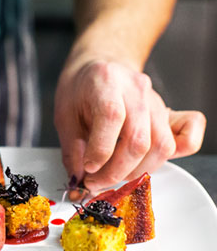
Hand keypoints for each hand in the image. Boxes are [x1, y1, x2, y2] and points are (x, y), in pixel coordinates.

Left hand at [54, 59, 205, 190]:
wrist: (100, 68)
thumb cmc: (80, 89)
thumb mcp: (64, 114)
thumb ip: (72, 149)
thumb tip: (78, 180)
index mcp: (106, 82)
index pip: (111, 118)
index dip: (99, 151)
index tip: (87, 169)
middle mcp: (137, 90)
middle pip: (139, 140)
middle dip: (116, 172)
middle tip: (95, 182)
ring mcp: (156, 102)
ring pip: (161, 146)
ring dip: (136, 171)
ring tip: (113, 176)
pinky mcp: (168, 114)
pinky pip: (186, 139)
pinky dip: (172, 157)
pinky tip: (145, 163)